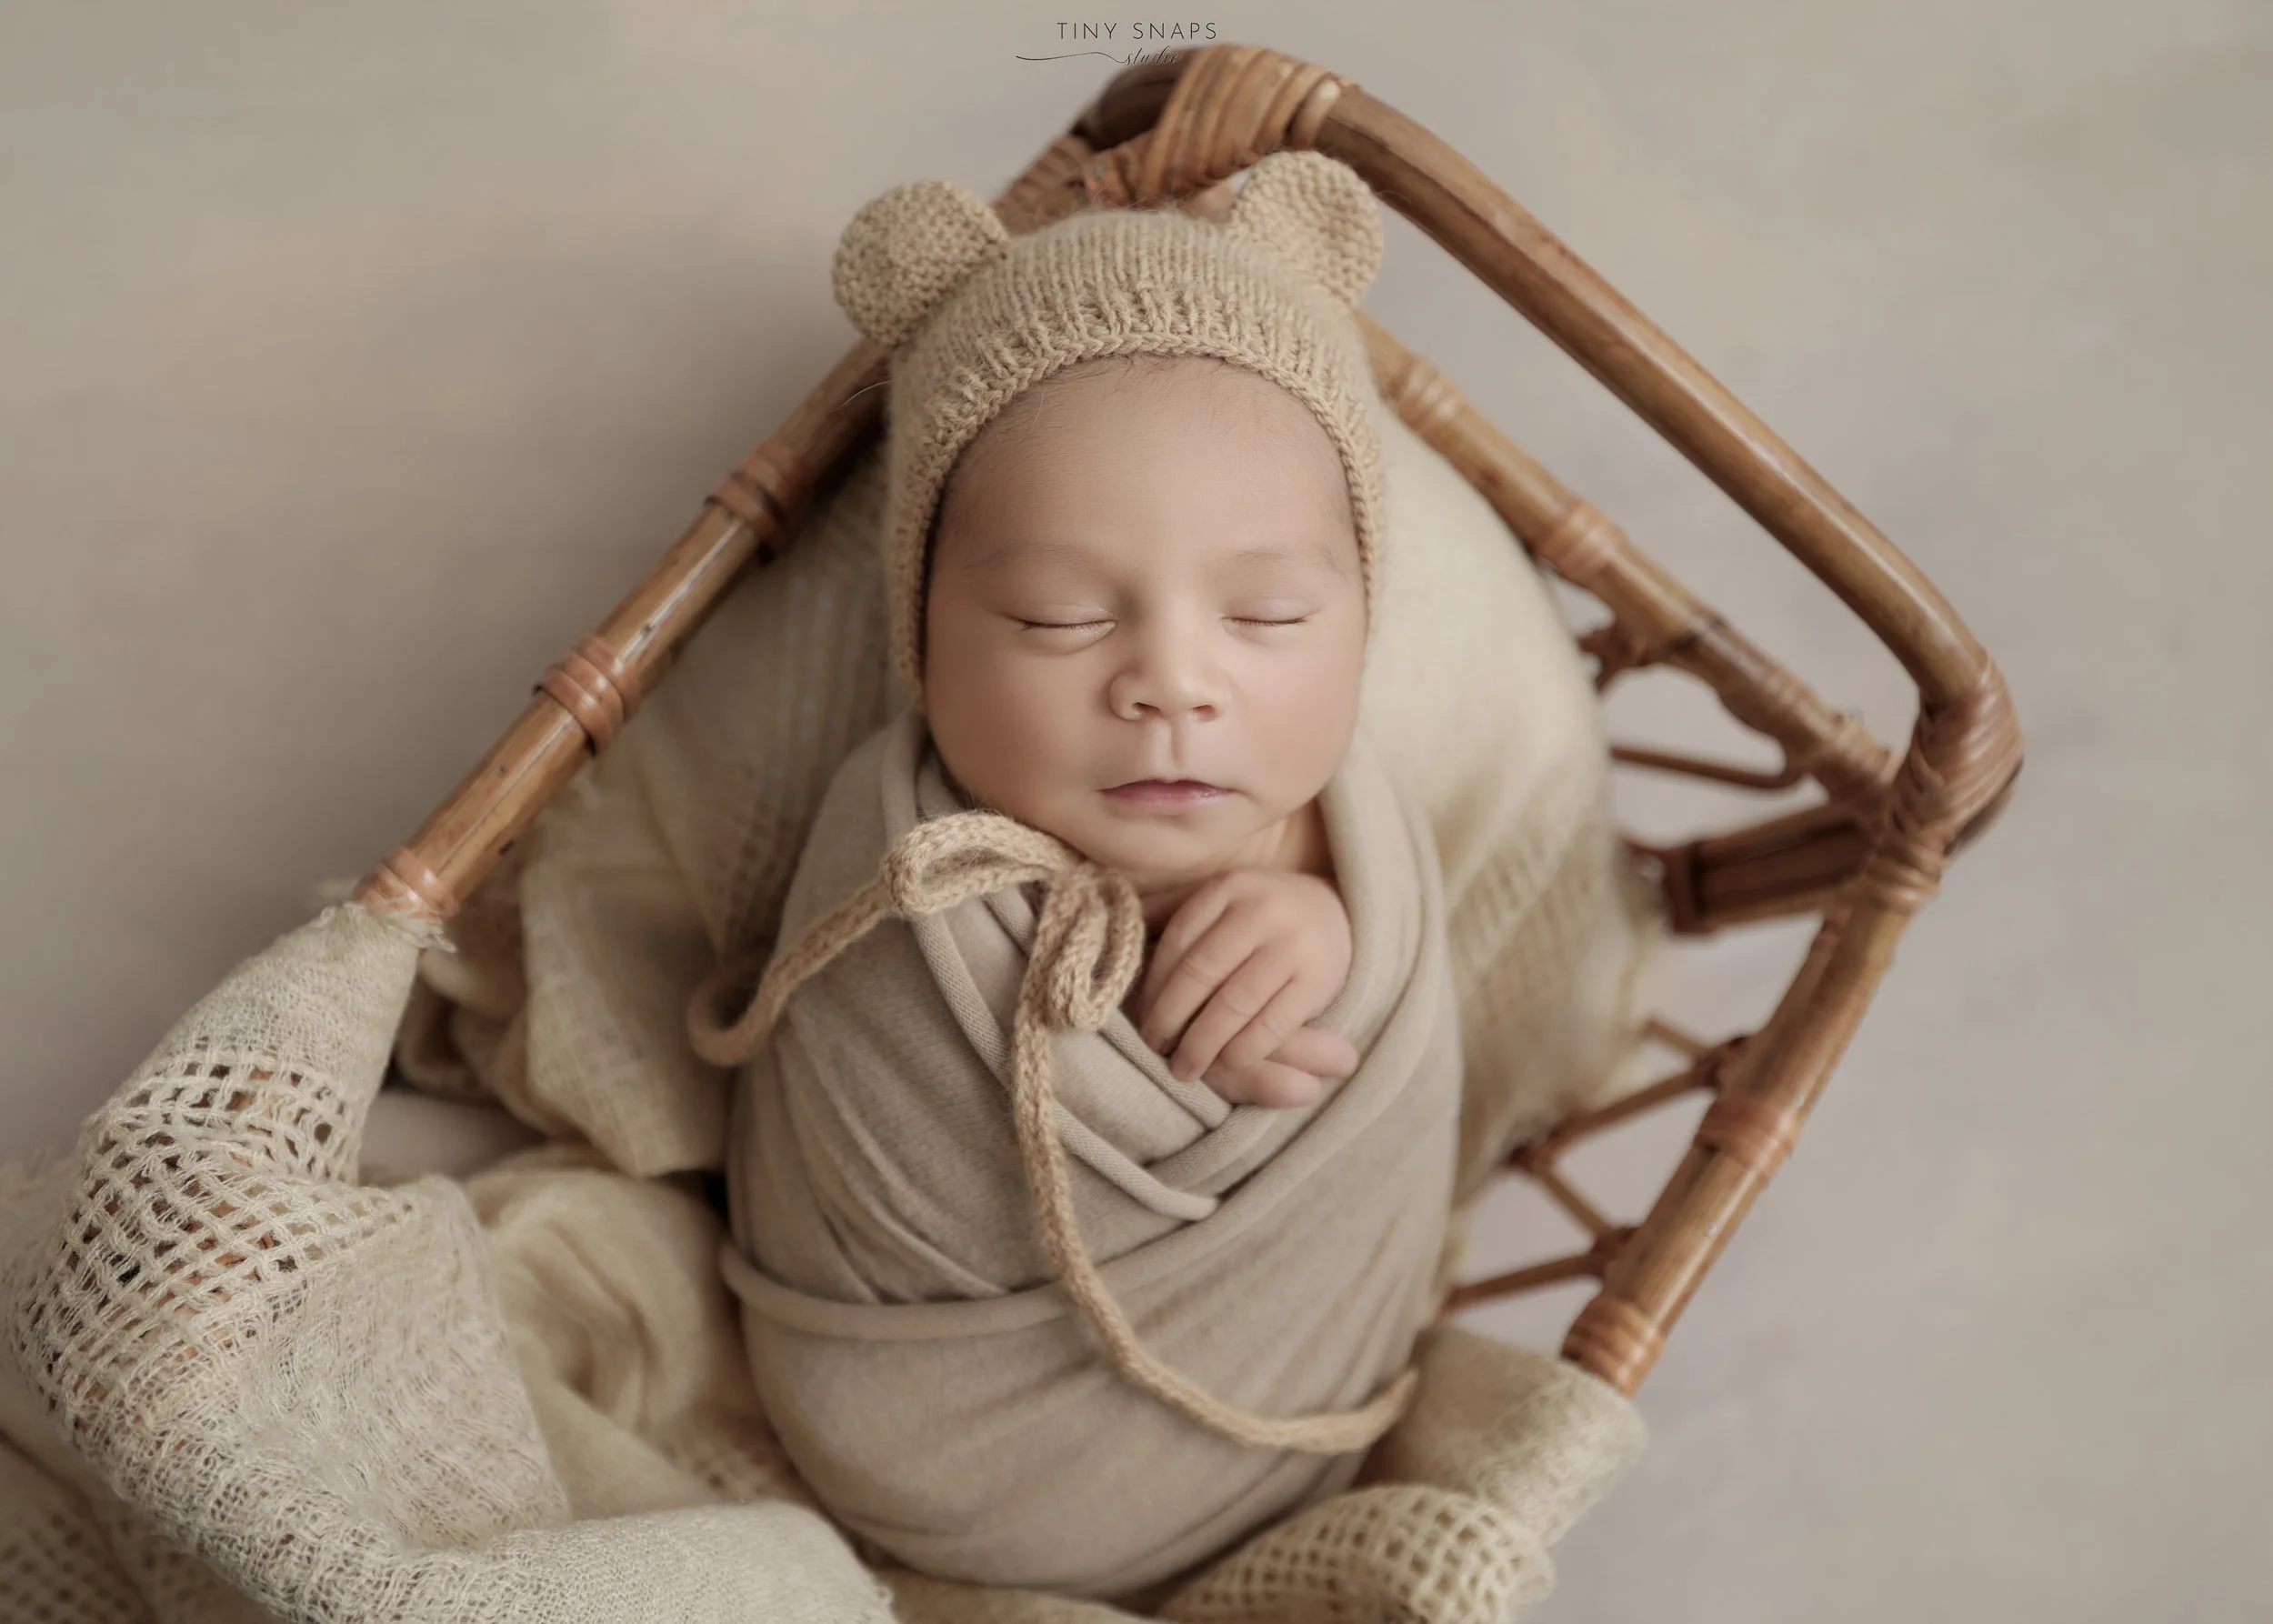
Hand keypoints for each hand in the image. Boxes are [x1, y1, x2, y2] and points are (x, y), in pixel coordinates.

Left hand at [1134, 869, 1358, 1108]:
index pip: (1178, 942)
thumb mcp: (1221, 898)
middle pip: (1201, 973)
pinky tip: (1226, 1063)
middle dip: (1171, 1017)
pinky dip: (1245, 1049)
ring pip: (1235, 1003)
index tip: (1139, 1016)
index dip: (1154, 985)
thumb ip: (1174, 908)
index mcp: (1228, 889)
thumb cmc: (1261, 911)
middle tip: (1154, 1046)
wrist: (1336, 912)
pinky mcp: (1318, 980)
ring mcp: (1292, 945)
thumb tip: (1120, 927)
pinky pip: (1273, 1023)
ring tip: (1184, 1067)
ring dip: (1203, 1042)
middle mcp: (1260, 911)